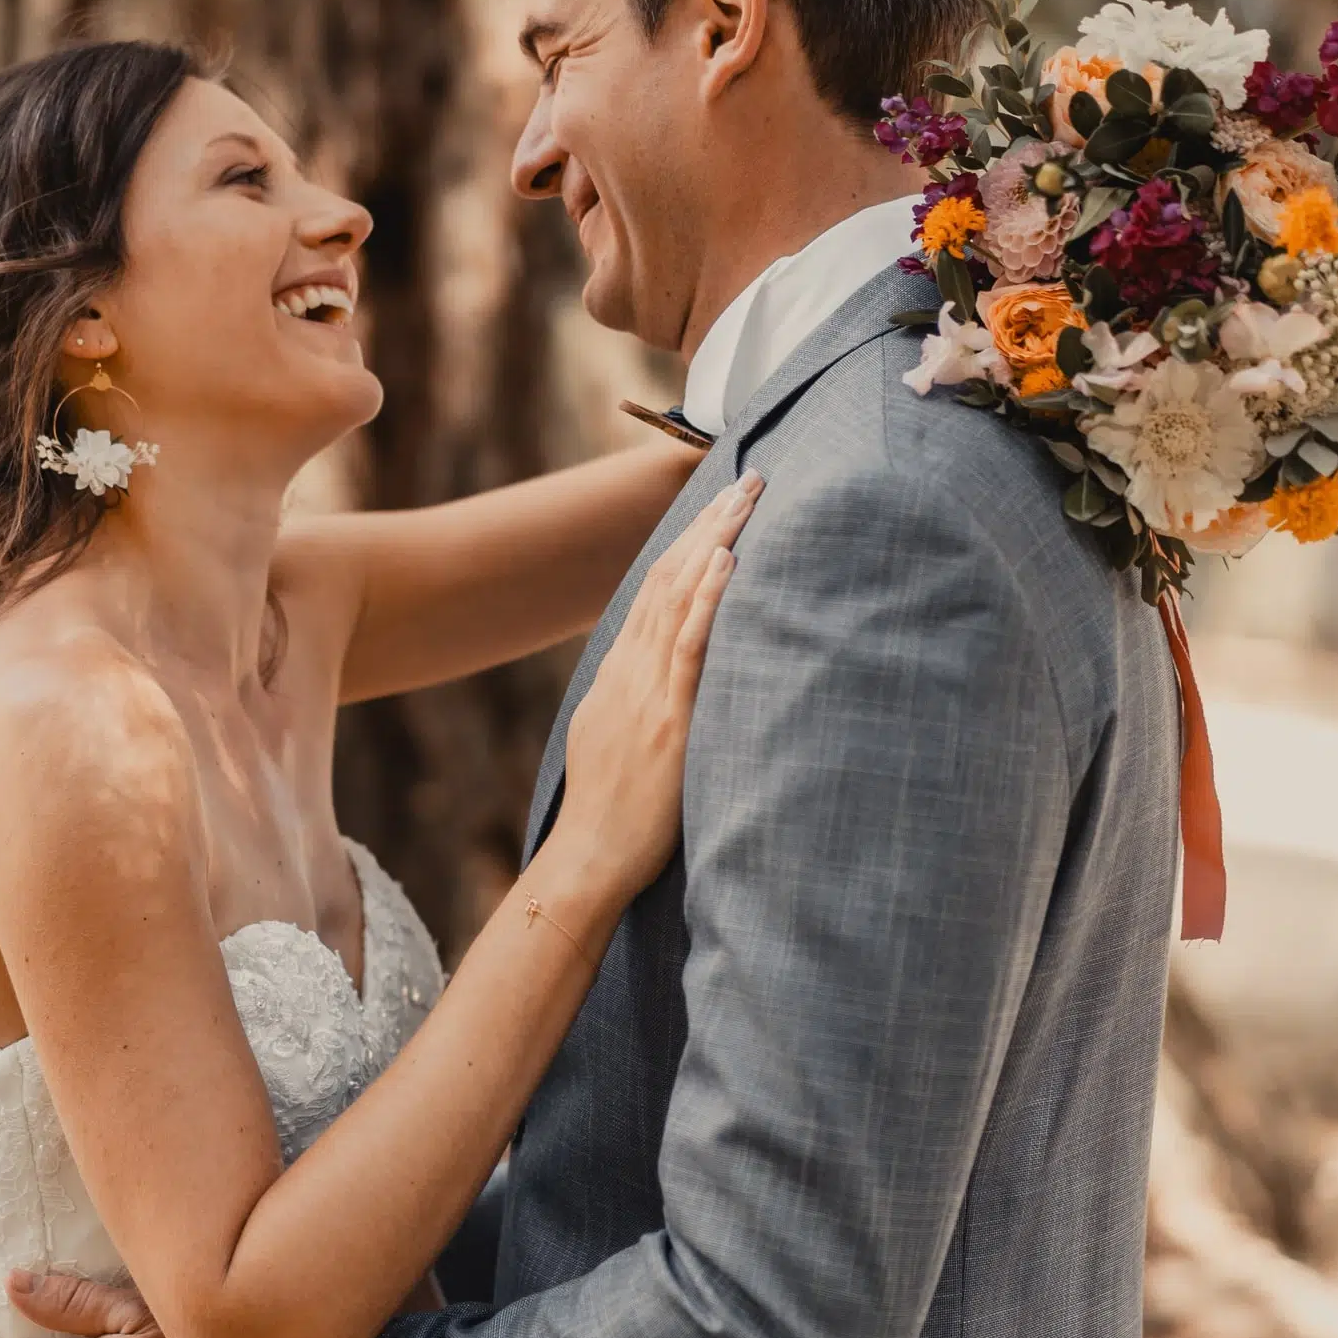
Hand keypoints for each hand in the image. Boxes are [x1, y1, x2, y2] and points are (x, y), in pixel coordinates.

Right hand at [551, 471, 757, 900]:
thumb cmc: (610, 816)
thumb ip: (637, 703)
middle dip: (709, 525)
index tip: (719, 509)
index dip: (688, 544)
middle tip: (746, 480)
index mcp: (620, 675)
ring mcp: (648, 691)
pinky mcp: (667, 719)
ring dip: (715, 541)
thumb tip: (660, 682)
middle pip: (669, 578)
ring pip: (680, 598)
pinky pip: (687, 647)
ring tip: (747, 497)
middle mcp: (631, 671)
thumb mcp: (612, 741)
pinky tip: (726, 561)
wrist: (589, 858)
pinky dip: (707, 598)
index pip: (654, 591)